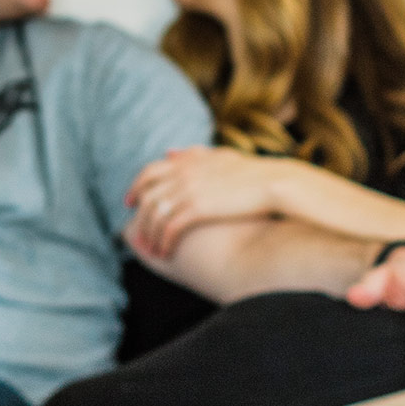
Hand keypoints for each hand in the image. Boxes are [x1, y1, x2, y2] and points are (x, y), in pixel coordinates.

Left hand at [125, 146, 276, 257]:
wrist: (275, 182)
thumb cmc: (253, 172)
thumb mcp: (219, 156)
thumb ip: (192, 154)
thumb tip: (170, 152)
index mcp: (187, 162)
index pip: (149, 172)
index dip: (136, 188)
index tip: (130, 202)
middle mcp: (183, 174)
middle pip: (147, 196)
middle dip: (138, 217)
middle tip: (135, 234)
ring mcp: (188, 190)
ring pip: (155, 214)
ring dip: (149, 235)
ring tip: (151, 249)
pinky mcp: (197, 208)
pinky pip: (169, 227)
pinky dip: (163, 241)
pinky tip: (165, 253)